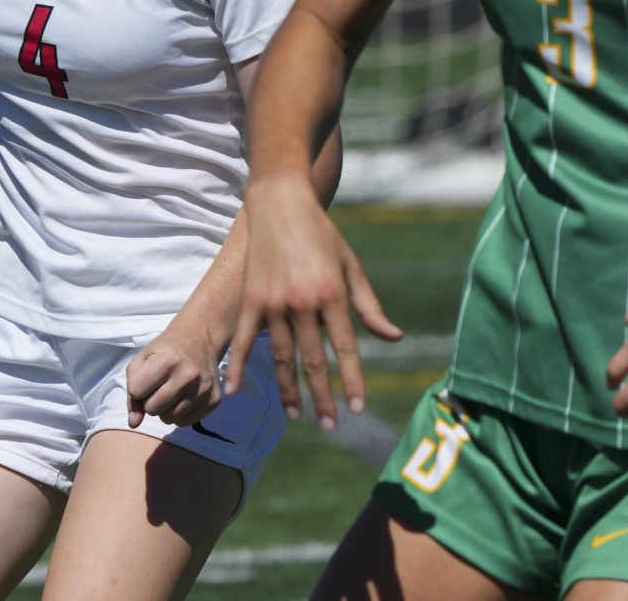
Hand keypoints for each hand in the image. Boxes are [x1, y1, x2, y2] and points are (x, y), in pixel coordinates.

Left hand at [126, 316, 222, 427]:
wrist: (200, 337)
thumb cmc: (166, 349)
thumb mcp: (142, 360)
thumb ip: (132, 392)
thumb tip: (134, 424)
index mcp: (169, 360)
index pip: (136, 391)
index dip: (137, 386)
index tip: (147, 375)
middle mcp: (189, 375)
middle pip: (152, 410)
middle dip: (150, 400)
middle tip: (160, 384)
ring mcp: (203, 389)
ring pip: (168, 420)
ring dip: (165, 408)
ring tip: (172, 389)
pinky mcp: (213, 400)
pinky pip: (184, 423)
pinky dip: (180, 413)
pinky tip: (184, 395)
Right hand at [227, 178, 400, 429]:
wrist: (280, 203)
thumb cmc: (322, 234)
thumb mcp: (351, 265)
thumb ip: (370, 305)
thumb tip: (393, 337)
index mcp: (331, 293)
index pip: (344, 348)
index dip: (352, 380)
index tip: (358, 407)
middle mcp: (302, 302)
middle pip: (312, 360)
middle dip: (322, 396)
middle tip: (330, 424)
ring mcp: (272, 302)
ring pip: (281, 357)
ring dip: (289, 390)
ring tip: (298, 414)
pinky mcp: (251, 299)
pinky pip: (244, 340)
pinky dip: (238, 366)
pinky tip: (234, 390)